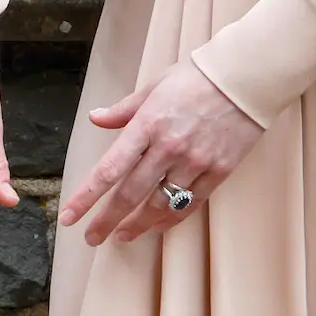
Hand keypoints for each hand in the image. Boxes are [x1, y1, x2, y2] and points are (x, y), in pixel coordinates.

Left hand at [58, 62, 264, 246]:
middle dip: (106, 220)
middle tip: (91, 238)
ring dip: (137, 224)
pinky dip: (171, 217)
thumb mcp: (154, 86)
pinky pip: (190, 203)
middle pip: (130, 194)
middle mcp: (167, 147)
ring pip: (159, 204)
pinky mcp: (218, 171)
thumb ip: (124, 110)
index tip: (69, 217)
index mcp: (146, 125)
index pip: (109, 169)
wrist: (246, 77)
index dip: (86, 197)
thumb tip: (95, 118)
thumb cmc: (197, 77)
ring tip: (122, 236)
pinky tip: (157, 225)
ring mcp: (194, 162)